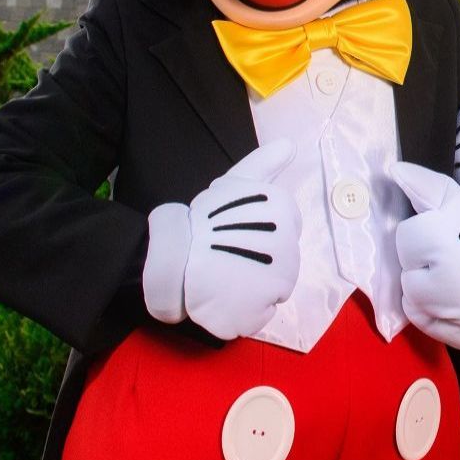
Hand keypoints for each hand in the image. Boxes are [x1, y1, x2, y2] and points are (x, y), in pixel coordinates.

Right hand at [141, 141, 301, 340]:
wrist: (168, 256)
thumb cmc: (202, 219)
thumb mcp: (234, 184)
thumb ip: (264, 164)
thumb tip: (290, 144)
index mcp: (286, 214)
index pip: (285, 235)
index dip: (258, 237)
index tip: (235, 236)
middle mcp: (289, 247)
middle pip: (282, 264)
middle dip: (256, 262)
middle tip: (225, 258)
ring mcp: (277, 283)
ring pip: (273, 291)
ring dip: (249, 287)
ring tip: (220, 278)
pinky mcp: (258, 313)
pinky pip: (259, 316)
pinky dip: (242, 312)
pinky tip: (222, 298)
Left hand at [390, 162, 459, 351]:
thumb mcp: (453, 199)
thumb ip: (423, 184)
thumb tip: (395, 170)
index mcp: (445, 243)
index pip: (405, 242)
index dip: (420, 236)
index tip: (441, 235)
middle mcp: (452, 282)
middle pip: (407, 276)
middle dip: (421, 264)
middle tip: (448, 258)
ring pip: (413, 302)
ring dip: (423, 290)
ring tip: (448, 278)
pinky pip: (428, 326)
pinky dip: (434, 315)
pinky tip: (451, 299)